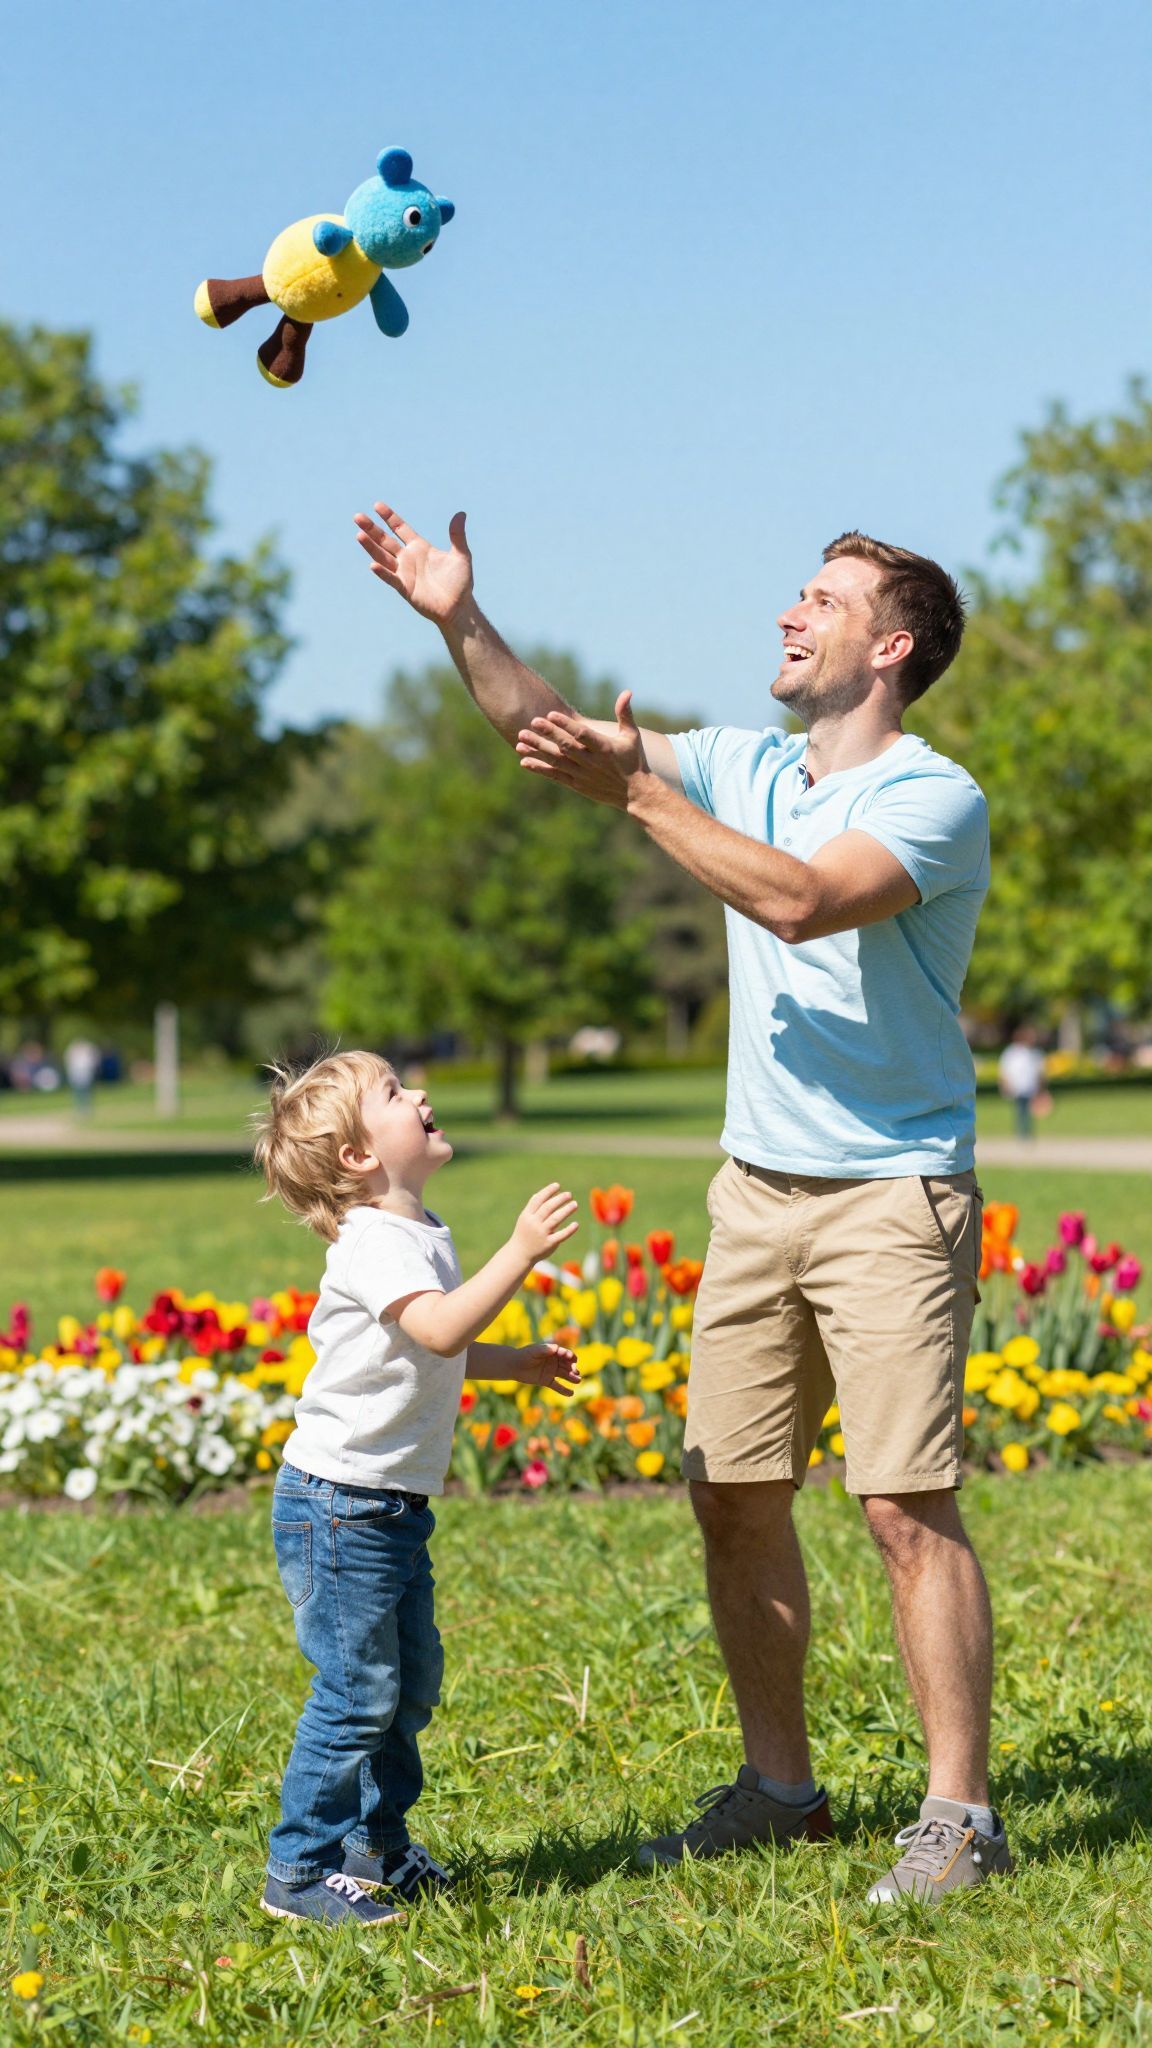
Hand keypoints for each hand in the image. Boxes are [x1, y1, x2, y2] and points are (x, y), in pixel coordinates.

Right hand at [354, 502, 473, 624]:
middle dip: (372, 529)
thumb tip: (461, 514)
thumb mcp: (461, 556)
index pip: (400, 528)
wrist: (459, 608)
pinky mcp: (405, 588)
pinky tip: (373, 564)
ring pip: (383, 557)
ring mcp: (404, 573)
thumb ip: (457, 535)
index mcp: (419, 547)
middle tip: (357, 516)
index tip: (377, 505)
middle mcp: (408, 558)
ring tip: (359, 534)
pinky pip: (391, 579)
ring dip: (371, 547)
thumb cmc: (460, 583)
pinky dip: (382, 572)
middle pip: (385, 540)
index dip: (389, 517)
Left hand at [508, 1341, 580, 1395]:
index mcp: (552, 1352)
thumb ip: (545, 1349)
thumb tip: (556, 1348)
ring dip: (572, 1378)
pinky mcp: (546, 1380)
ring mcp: (551, 1371)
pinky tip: (571, 1393)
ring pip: (564, 1375)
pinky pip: (557, 1386)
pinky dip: (564, 1390)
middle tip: (576, 1372)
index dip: (569, 1355)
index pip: (564, 1353)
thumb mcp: (534, 1351)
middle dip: (573, 1368)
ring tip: (578, 1380)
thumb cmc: (524, 1355)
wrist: (514, 1365)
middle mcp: (554, 1361)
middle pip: (567, 1365)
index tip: (572, 1358)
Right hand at [512, 1183, 578, 1263]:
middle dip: (559, 1199)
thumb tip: (539, 1194)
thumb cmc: (523, 1234)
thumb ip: (532, 1207)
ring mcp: (541, 1234)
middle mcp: (534, 1223)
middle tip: (569, 1194)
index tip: (557, 1185)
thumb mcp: (524, 1219)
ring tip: (575, 1204)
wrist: (519, 1254)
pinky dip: (569, 1229)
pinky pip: (561, 1235)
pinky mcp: (549, 1244)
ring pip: (556, 1219)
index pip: (538, 1200)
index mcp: (527, 1216)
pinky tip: (576, 1224)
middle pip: (548, 1207)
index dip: (548, 1191)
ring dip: (566, 1210)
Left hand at [516, 690, 649, 810]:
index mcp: (605, 748)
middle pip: (566, 747)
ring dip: (538, 750)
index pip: (582, 734)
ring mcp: (583, 775)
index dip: (565, 725)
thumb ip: (625, 714)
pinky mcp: (577, 785)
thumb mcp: (631, 736)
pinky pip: (555, 776)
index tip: (550, 714)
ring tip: (521, 740)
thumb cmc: (633, 761)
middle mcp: (592, 762)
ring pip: (557, 761)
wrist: (635, 793)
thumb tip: (626, 692)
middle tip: (532, 722)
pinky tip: (524, 761)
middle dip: (548, 734)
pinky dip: (539, 769)